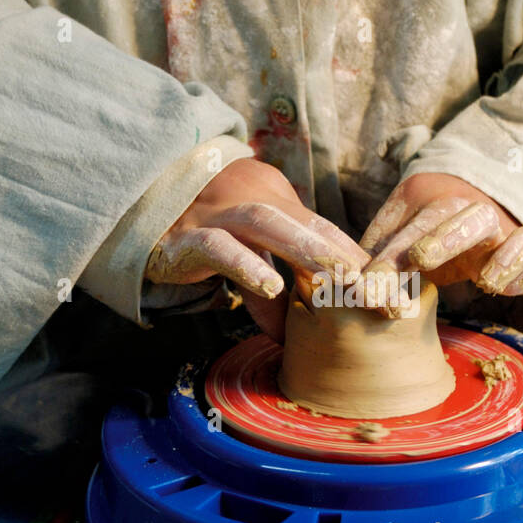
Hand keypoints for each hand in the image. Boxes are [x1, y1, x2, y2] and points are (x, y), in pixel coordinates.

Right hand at [146, 158, 368, 339]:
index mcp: (270, 198)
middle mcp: (246, 199)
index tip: (387, 286)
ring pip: (265, 223)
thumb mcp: (247, 254)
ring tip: (338, 279)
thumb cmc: (201, 234)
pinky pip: (219, 248)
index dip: (353, 255)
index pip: (320, 226)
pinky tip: (272, 287)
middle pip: (302, 221)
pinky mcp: (184, 238)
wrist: (135, 211)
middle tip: (374, 287)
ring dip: (305, 250)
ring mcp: (214, 215)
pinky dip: (247, 267)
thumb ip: (276, 280)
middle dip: (341, 253)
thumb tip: (299, 324)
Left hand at [360, 172, 522, 295]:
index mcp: (420, 198)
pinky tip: (488, 283)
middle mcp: (456, 202)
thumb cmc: (437, 242)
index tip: (364, 290)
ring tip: (431, 262)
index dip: (381, 259)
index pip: (396, 227)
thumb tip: (346, 288)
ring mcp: (492, 220)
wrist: (498, 231)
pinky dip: (508, 260)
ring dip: (453, 238)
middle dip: (410, 248)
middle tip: (397, 273)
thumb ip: (379, 262)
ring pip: (477, 219)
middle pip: (435, 217)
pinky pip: (522, 243)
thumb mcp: (404, 247)